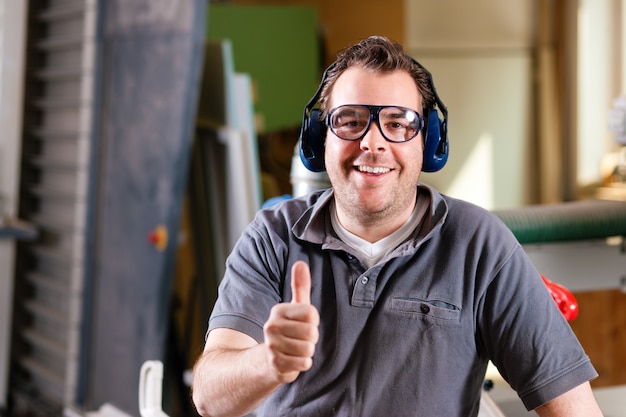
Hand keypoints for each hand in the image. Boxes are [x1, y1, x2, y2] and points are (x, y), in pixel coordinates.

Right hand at [263, 261, 319, 382]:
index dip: (313, 321)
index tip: (304, 323)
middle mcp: (271, 326)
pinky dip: (302, 364)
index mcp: (278, 311)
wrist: (267, 359)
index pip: (312, 314)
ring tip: (296, 349)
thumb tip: (301, 263)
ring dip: (307, 352)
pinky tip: (293, 360)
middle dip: (311, 338)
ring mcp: (272, 345)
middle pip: (311, 333)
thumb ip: (300, 286)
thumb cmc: (288, 330)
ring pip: (308, 349)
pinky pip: (304, 363)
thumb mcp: (295, 307)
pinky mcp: (275, 364)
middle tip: (300, 338)